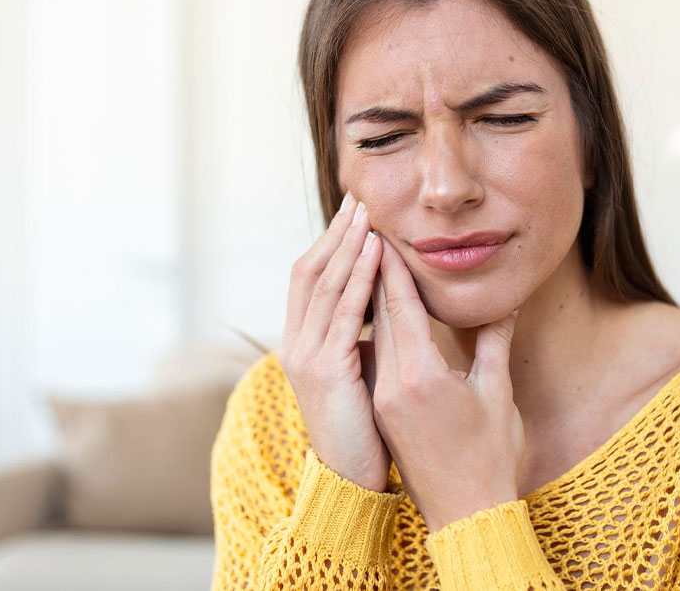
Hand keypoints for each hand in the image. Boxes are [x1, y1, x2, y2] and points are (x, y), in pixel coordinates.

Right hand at [278, 193, 391, 491]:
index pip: (310, 278)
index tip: (353, 213)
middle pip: (310, 271)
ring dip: (347, 245)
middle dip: (335, 233)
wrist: (352, 480)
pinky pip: (344, 312)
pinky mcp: (325, 370)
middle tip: (358, 198)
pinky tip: (375, 252)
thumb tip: (384, 311)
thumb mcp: (361, 375)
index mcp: (302, 343)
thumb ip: (366, 340)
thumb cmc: (365, 431)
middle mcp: (295, 343)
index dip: (329, 243)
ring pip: (325, 285)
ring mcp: (305, 356)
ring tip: (367, 214)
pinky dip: (359, 277)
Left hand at [369, 236, 523, 532]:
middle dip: (374, 272)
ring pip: (373, 336)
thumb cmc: (490, 456)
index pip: (400, 308)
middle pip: (379, 316)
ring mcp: (383, 399)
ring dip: (370, 297)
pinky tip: (376, 311)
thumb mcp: (496, 394)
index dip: (392, 268)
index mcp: (421, 376)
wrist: (465, 514)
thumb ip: (493, 343)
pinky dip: (375, 329)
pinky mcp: (383, 411)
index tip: (383, 233)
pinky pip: (375, 358)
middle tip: (368, 232)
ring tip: (368, 260)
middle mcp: (392, 385)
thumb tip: (504, 302)